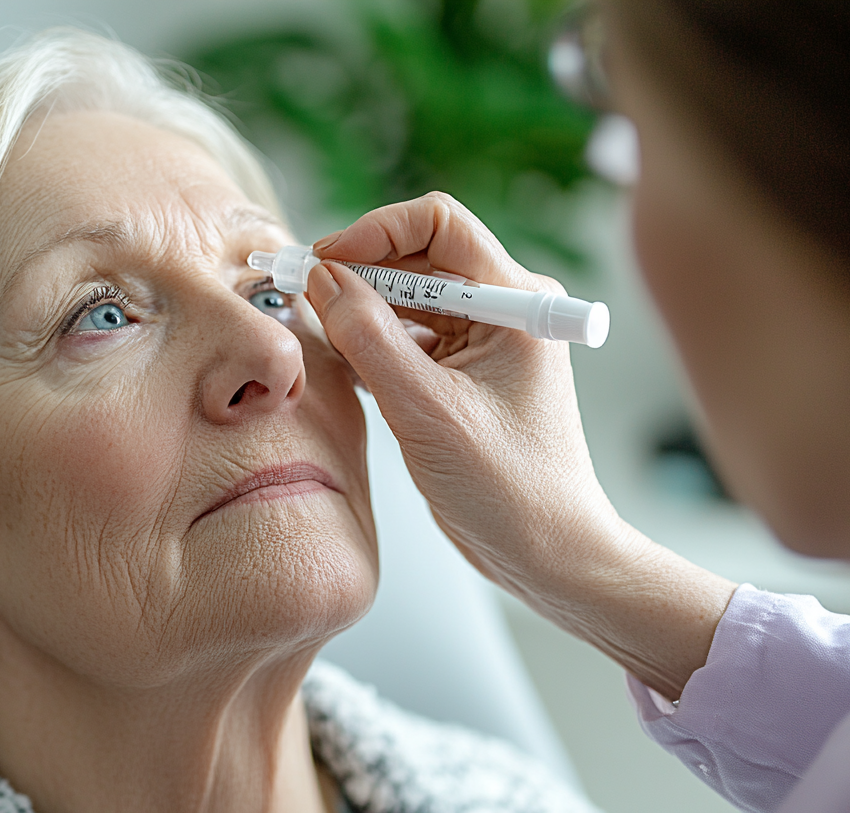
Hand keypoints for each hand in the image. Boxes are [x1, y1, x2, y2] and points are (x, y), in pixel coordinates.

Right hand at [306, 192, 733, 698]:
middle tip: (301, 295)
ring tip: (316, 335)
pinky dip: (370, 344)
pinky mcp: (462, 371)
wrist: (548, 552)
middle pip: (416, 257)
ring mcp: (483, 340)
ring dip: (359, 311)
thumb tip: (322, 279)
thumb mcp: (427, 412)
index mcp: (516, 301)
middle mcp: (504, 308)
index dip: (374, 232)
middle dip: (357, 271)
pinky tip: (342, 367)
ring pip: (405, 298)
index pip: (438, 224)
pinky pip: (407, 336)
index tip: (324, 262)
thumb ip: (369, 339)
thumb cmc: (510, 489)